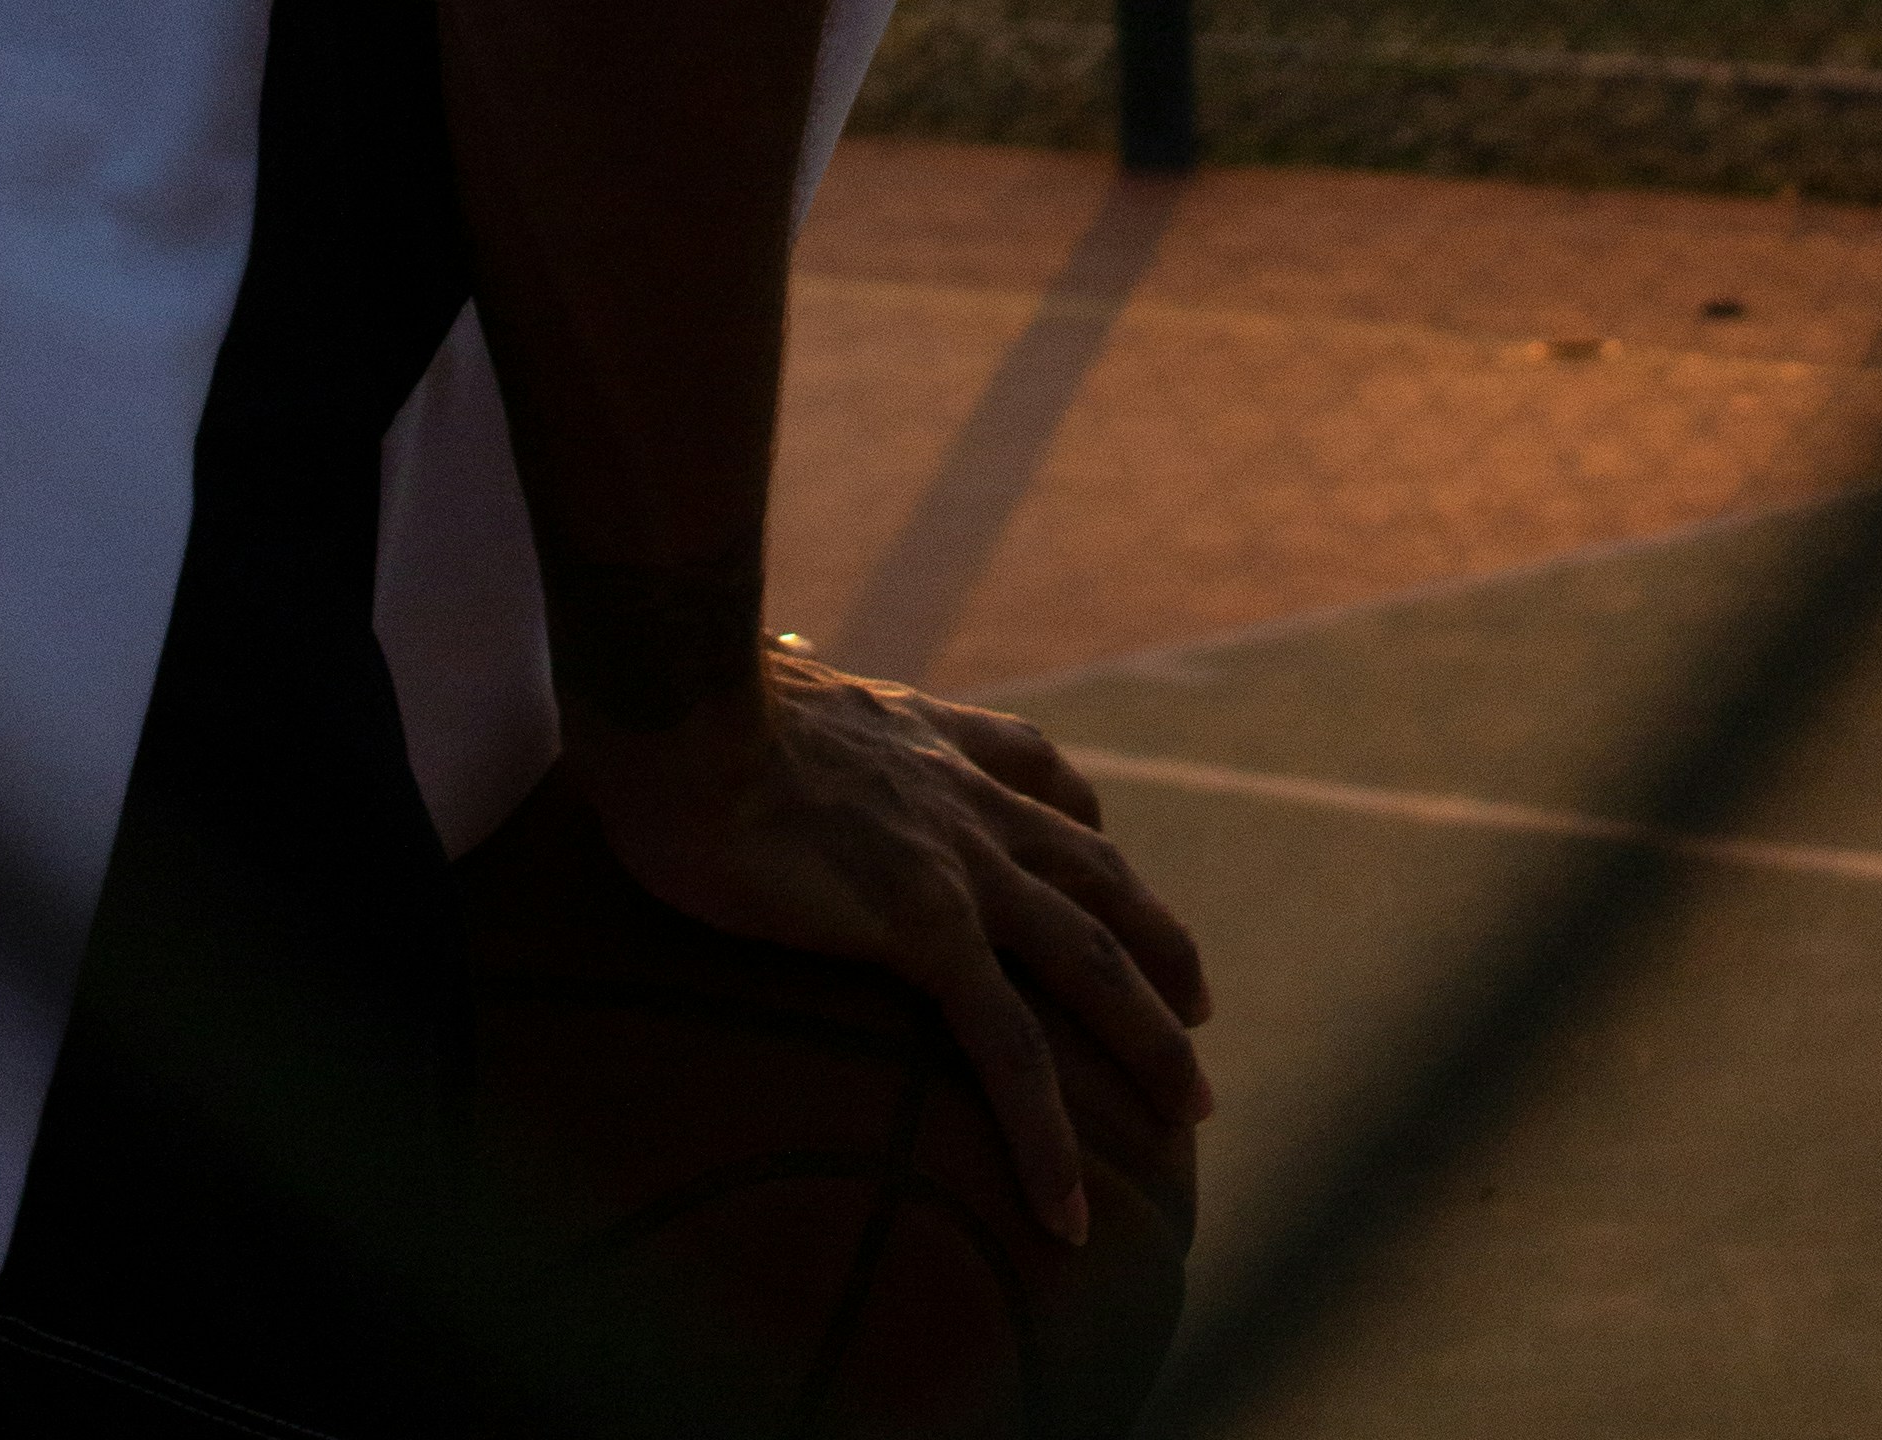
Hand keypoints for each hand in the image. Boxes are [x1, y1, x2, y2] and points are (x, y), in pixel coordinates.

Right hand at [559, 643, 1212, 1242]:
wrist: (683, 714)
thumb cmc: (684, 706)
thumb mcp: (755, 685)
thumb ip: (782, 692)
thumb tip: (764, 671)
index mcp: (925, 734)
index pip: (1036, 768)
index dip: (1081, 818)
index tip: (1104, 856)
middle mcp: (964, 792)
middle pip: (1098, 869)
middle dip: (1160, 939)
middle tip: (1199, 1005)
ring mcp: (960, 861)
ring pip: (1091, 958)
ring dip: (1153, 1036)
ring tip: (1192, 1110)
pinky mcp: (927, 929)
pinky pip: (1009, 1048)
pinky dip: (1046, 1134)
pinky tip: (1065, 1210)